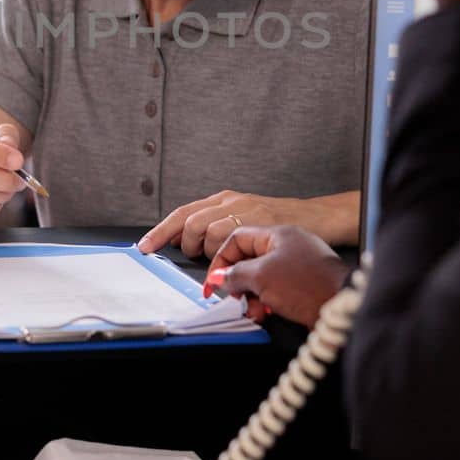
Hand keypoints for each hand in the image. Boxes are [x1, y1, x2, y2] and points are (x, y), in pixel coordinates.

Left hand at [138, 191, 353, 259]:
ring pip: (205, 231)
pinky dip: (223, 253)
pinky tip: (235, 259)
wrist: (315, 218)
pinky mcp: (255, 219)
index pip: (182, 213)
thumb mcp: (241, 220)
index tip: (144, 246)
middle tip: (196, 258)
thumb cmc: (277, 224)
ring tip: (226, 259)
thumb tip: (181, 242)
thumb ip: (212, 228)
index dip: (160, 231)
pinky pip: (225, 236)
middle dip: (184, 244)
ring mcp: (242, 209)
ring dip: (208, 252)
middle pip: (188, 222)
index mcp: (222, 200)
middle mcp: (229, 201)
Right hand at [207, 224, 347, 329]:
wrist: (342, 306)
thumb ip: (235, 274)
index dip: (221, 260)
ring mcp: (297, 266)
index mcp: (278, 235)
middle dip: (239, 283)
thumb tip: (220, 277)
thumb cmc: (309, 285)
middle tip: (234, 297)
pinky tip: (267, 313)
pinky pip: (276, 291)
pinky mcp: (304, 286)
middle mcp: (288, 247)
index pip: (237, 239)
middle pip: (249, 261)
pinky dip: (267, 303)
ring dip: (252, 296)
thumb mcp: (262, 276)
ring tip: (254, 310)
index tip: (213, 282)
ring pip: (262, 279)